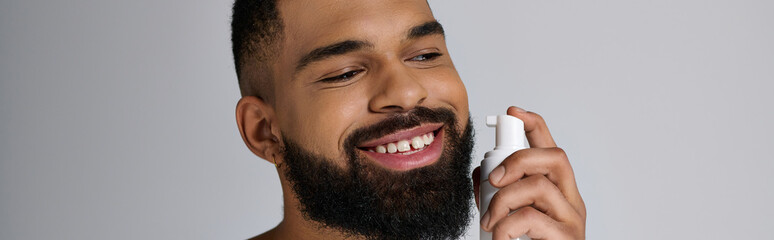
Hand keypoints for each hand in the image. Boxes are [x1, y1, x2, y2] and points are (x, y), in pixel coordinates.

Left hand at [472, 106, 585, 238]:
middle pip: (555, 157)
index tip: (512, 110)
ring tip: (489, 223)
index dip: (535, 124)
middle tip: (491, 182)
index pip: (552, 148)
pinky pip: (532, 218)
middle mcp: (571, 202)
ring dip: (503, 201)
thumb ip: (498, 194)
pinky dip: (506, 226)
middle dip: (518, 160)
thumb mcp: (508, 217)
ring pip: (540, 187)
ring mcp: (573, 221)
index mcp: (558, 192)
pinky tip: (498, 238)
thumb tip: (481, 172)